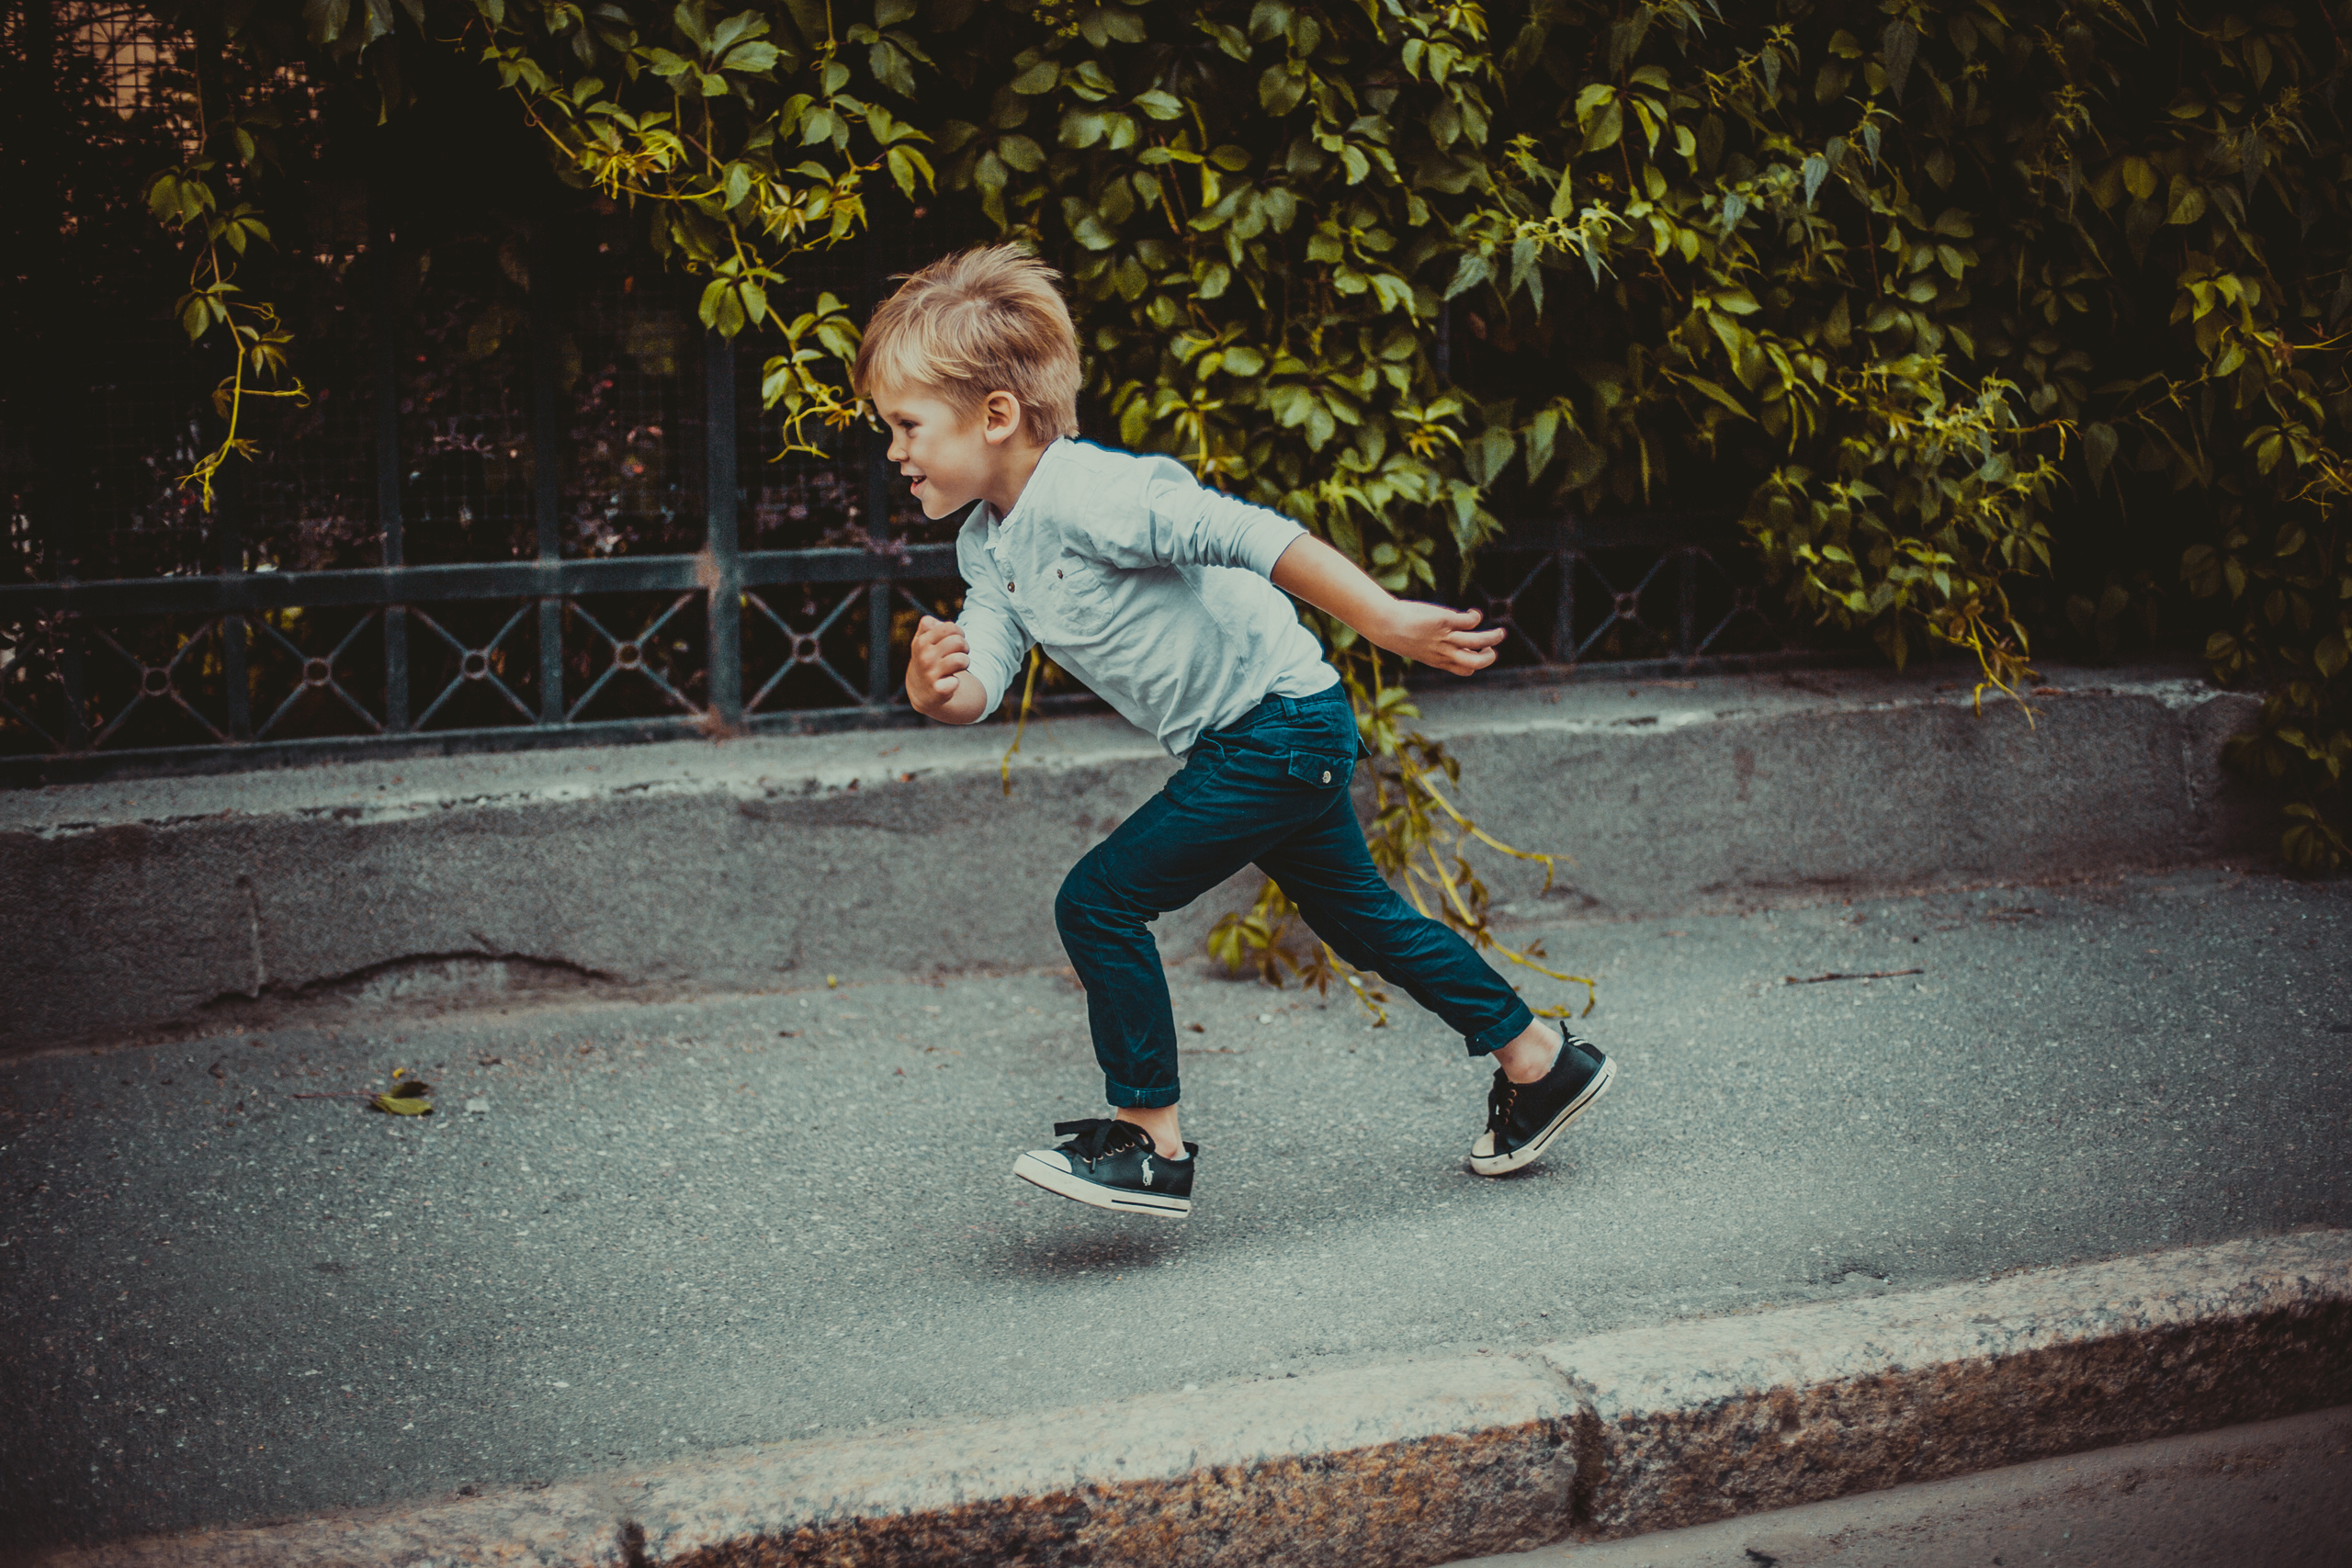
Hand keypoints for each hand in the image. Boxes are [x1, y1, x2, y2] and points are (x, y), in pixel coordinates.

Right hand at [907, 615, 970, 712]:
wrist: (920, 691)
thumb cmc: (926, 659)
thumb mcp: (921, 641)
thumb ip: (927, 625)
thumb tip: (937, 623)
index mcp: (922, 642)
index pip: (950, 627)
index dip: (958, 632)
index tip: (955, 640)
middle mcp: (924, 657)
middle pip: (959, 642)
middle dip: (964, 646)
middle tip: (959, 653)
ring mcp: (930, 674)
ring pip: (961, 660)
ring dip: (965, 662)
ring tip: (958, 666)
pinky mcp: (938, 690)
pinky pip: (956, 682)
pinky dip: (956, 682)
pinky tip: (950, 682)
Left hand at [1376, 601, 1504, 675]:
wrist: (1386, 624)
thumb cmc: (1401, 634)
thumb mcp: (1420, 646)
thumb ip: (1437, 647)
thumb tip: (1451, 640)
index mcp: (1439, 660)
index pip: (1465, 670)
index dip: (1476, 664)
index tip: (1477, 653)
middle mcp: (1444, 651)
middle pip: (1476, 662)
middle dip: (1490, 657)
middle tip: (1494, 647)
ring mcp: (1446, 637)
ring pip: (1478, 640)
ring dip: (1493, 637)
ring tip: (1501, 632)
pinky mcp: (1445, 621)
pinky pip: (1469, 621)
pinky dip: (1475, 617)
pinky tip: (1472, 613)